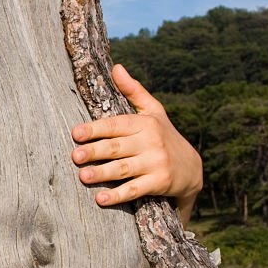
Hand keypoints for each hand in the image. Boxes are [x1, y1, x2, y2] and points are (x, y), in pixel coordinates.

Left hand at [70, 64, 202, 225]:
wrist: (192, 169)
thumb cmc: (164, 136)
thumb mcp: (154, 112)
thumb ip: (134, 91)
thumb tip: (116, 67)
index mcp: (144, 123)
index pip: (116, 125)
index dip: (96, 129)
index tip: (76, 133)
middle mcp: (150, 142)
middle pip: (117, 147)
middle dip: (95, 151)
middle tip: (75, 156)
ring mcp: (156, 163)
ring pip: (124, 169)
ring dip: (103, 174)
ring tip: (83, 177)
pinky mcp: (159, 183)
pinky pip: (136, 189)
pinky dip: (118, 195)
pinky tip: (101, 200)